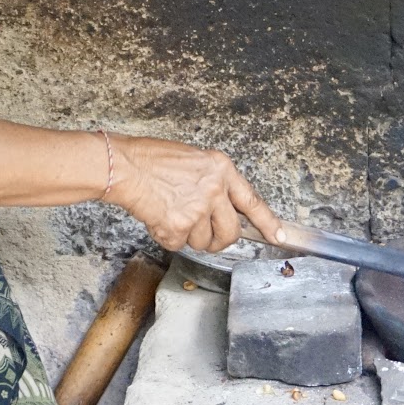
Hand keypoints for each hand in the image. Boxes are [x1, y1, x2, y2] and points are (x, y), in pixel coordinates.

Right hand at [102, 134, 283, 251]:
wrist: (125, 166)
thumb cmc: (152, 159)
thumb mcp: (195, 160)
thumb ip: (213, 183)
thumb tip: (224, 208)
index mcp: (221, 169)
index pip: (252, 201)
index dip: (267, 223)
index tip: (278, 237)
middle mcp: (214, 190)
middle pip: (231, 232)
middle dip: (219, 239)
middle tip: (203, 232)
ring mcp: (198, 210)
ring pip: (204, 242)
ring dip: (188, 236)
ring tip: (171, 212)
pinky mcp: (179, 227)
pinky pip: (179, 245)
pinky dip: (167, 236)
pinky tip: (158, 217)